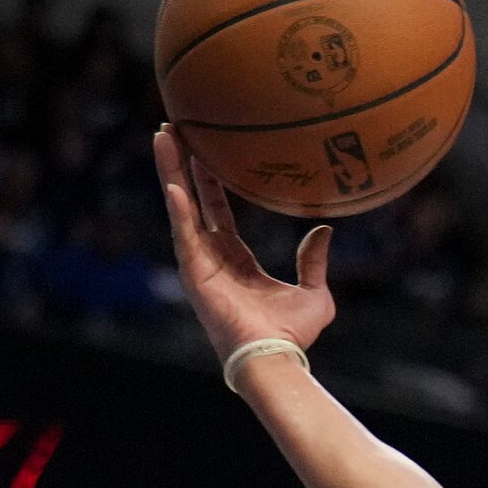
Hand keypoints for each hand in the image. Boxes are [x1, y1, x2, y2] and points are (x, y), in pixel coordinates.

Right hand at [153, 126, 336, 363]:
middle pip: (192, 200)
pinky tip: (174, 184)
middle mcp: (212, 257)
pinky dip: (179, 210)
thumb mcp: (315, 293)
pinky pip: (185, 235)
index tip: (204, 149)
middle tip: (173, 129)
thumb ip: (314, 261)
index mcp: (236, 259)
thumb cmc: (292, 335)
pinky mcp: (195, 275)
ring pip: (181, 209)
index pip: (217, 210)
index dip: (209, 180)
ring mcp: (200, 264)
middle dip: (182, 165)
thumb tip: (323, 229)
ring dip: (170, 174)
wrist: (276, 358)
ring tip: (163, 137)